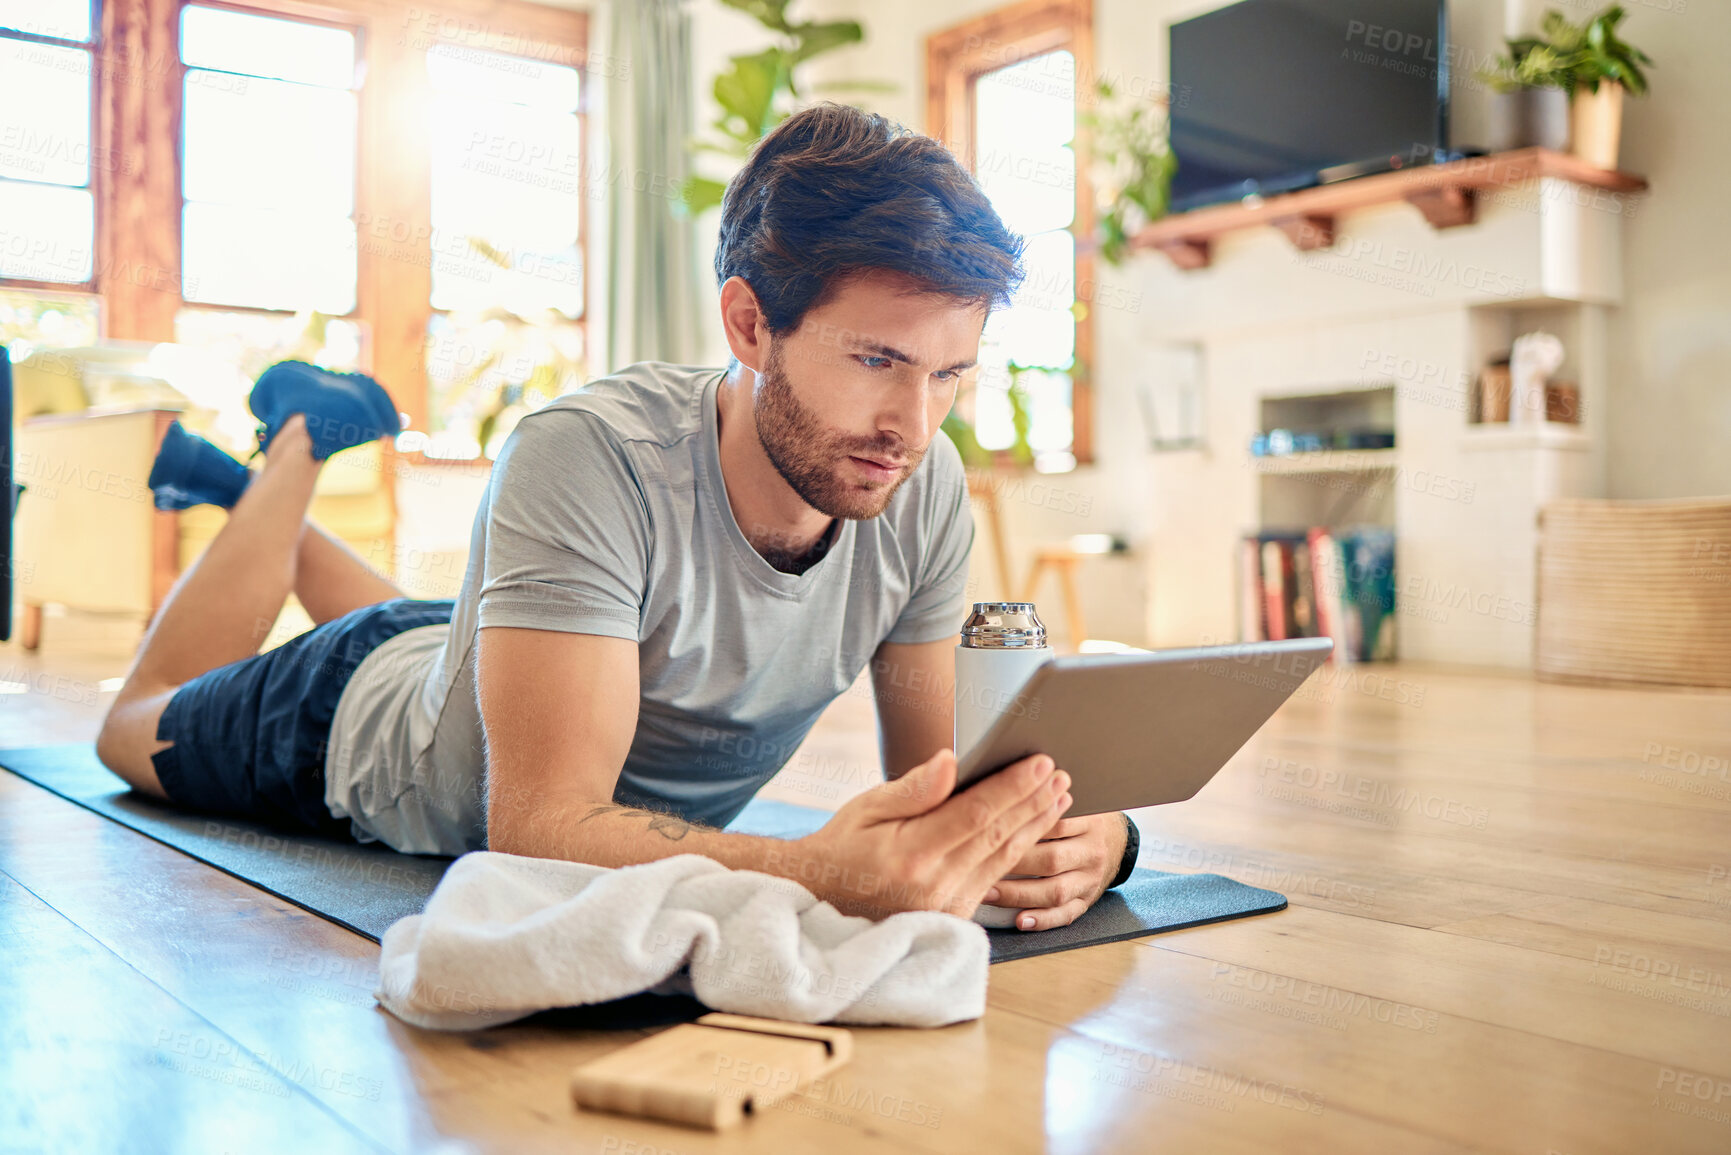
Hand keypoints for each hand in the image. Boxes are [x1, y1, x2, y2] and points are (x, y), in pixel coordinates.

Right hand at [774, 748, 1072, 920]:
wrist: (821, 902)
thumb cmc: (842, 847)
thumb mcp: (866, 808)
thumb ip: (914, 789)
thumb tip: (951, 761)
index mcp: (911, 854)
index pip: (976, 813)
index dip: (1012, 786)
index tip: (1040, 762)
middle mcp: (934, 885)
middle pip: (998, 835)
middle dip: (1034, 801)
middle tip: (1061, 772)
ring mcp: (946, 906)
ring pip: (1003, 858)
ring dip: (1035, 824)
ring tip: (1059, 796)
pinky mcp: (953, 917)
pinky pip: (994, 877)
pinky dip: (1017, 849)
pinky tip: (1032, 829)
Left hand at [982, 811, 1129, 931]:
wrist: (1116, 839)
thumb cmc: (1080, 815)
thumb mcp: (1073, 799)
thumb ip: (1044, 797)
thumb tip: (1003, 786)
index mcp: (1090, 820)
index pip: (1056, 823)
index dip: (1023, 827)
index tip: (990, 829)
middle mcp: (1093, 851)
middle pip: (1052, 859)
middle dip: (1013, 863)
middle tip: (978, 863)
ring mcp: (1091, 879)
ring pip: (1056, 891)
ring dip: (1019, 894)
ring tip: (988, 892)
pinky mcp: (1087, 901)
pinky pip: (1066, 915)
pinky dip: (1043, 920)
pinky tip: (1021, 920)